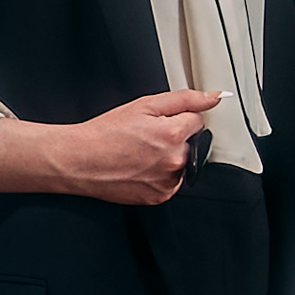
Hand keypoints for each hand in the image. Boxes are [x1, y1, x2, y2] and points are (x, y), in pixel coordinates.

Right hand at [0, 89, 218, 205]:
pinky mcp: (159, 197)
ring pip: (183, 164)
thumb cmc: (106, 132)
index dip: (179, 118)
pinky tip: (140, 167)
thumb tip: (214, 97)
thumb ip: (184, 99)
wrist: (79, 160)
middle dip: (176, 138)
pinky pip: (171, 182)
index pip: (198, 121)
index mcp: (174, 135)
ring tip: (141, 153)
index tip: (158, 122)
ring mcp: (168, 182)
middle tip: (146, 138)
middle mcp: (175, 161)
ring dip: (170, 158)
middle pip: (192, 143)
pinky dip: (161, 175)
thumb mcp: (144, 105)